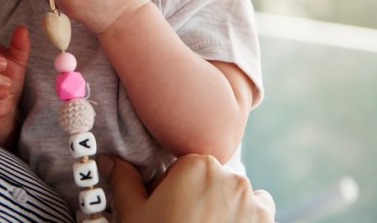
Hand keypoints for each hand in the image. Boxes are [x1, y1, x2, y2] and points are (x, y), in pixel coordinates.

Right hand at [105, 154, 275, 222]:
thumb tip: (109, 159)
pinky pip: (258, 209)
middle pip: (209, 179)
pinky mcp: (266, 219)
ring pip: (234, 194)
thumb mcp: (134, 213)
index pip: (183, 167)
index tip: (165, 210)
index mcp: (196, 164)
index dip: (171, 189)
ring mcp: (252, 199)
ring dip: (222, 206)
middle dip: (197, 196)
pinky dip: (246, 218)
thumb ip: (124, 179)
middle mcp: (229, 175)